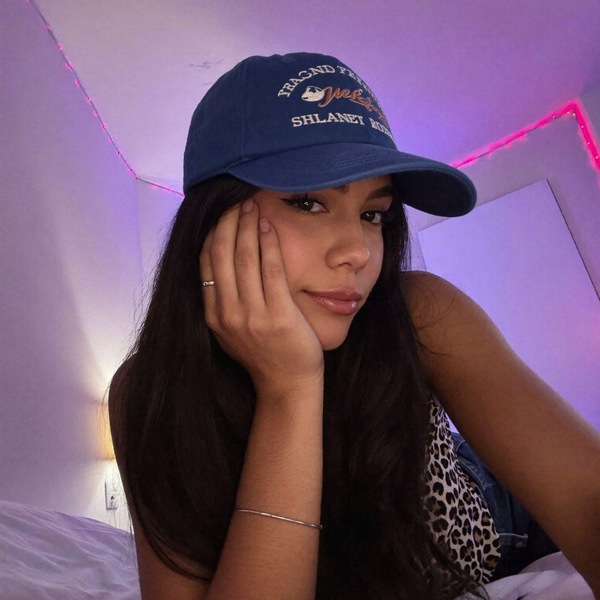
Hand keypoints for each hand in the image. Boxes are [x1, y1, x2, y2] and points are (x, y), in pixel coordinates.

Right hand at [199, 199, 323, 396]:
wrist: (287, 384)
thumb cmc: (263, 355)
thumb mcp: (231, 331)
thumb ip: (222, 303)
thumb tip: (218, 267)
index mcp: (212, 316)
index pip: (205, 264)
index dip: (212, 234)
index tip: (220, 215)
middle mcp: (227, 314)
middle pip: (221, 255)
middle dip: (228, 223)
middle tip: (236, 202)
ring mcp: (252, 315)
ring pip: (244, 258)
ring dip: (247, 227)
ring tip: (252, 206)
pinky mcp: (278, 315)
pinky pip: (271, 269)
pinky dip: (268, 243)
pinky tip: (269, 226)